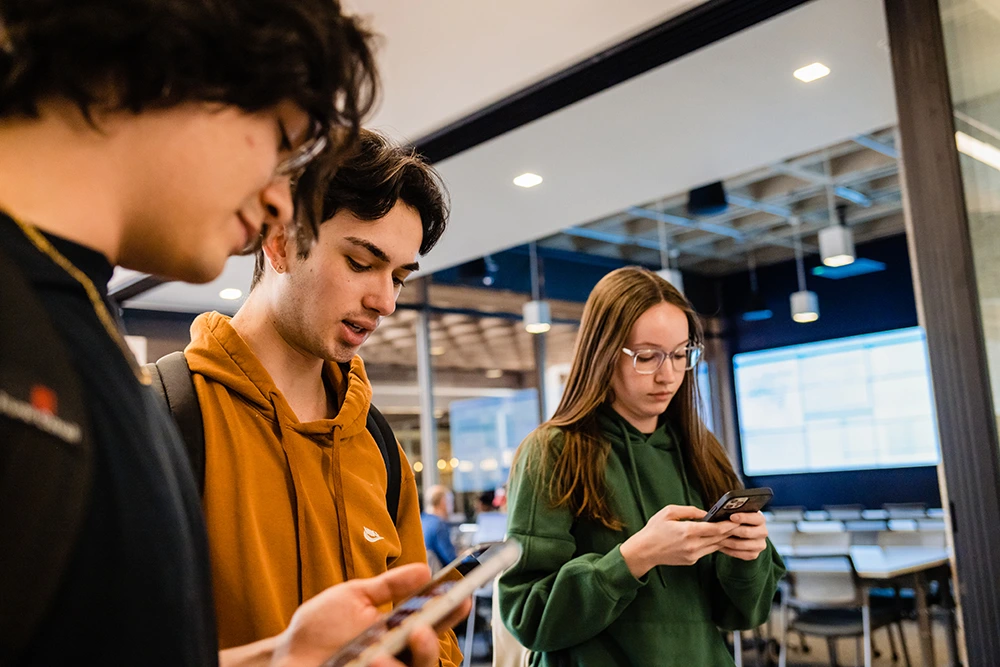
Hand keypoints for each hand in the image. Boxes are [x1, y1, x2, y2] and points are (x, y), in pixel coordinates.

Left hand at [270, 563, 470, 666]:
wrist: (287, 654)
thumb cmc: (321, 626)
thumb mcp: (355, 596)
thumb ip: (389, 586)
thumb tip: (424, 569)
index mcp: (398, 631)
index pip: (433, 623)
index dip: (451, 612)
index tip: (462, 597)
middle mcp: (396, 655)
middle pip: (428, 658)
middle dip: (429, 646)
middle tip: (418, 630)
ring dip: (404, 664)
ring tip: (377, 656)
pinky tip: (370, 662)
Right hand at [620, 505, 738, 577]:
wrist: (644, 551)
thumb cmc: (654, 529)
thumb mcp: (668, 512)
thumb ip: (689, 511)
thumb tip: (706, 513)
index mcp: (687, 531)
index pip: (715, 529)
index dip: (728, 524)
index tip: (737, 518)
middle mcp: (693, 545)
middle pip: (719, 538)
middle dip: (731, 531)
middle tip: (742, 523)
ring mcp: (693, 555)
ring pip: (716, 546)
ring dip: (725, 538)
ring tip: (734, 530)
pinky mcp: (692, 560)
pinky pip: (707, 550)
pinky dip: (714, 544)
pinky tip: (719, 537)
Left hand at [718, 511, 768, 560]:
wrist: (739, 533)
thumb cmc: (735, 520)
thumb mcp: (736, 513)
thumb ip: (732, 512)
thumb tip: (721, 513)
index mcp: (760, 519)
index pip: (755, 518)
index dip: (743, 517)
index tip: (731, 516)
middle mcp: (763, 532)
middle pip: (747, 532)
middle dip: (731, 530)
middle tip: (718, 529)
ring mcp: (760, 544)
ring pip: (742, 544)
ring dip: (727, 541)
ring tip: (715, 538)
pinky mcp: (754, 554)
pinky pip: (740, 554)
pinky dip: (729, 550)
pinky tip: (720, 546)